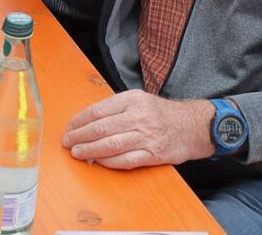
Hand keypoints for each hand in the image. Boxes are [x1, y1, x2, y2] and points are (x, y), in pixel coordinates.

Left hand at [62, 90, 214, 168]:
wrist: (194, 126)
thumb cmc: (162, 113)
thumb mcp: (140, 100)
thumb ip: (116, 108)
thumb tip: (88, 123)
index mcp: (133, 99)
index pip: (98, 110)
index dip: (80, 120)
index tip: (69, 127)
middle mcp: (139, 116)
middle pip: (101, 127)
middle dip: (79, 136)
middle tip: (67, 142)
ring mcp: (147, 136)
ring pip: (110, 144)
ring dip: (89, 150)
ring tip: (77, 153)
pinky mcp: (154, 154)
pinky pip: (126, 160)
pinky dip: (108, 162)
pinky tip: (98, 161)